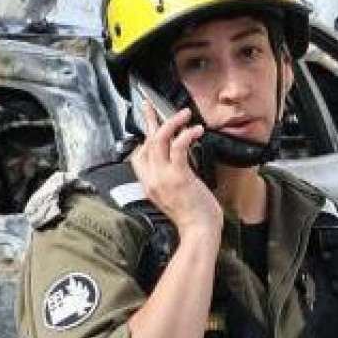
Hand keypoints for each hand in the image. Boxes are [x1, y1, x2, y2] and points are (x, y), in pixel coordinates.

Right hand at [129, 103, 223, 241]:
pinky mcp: (179, 177)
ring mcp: (164, 178)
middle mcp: (152, 180)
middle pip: (146, 142)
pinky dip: (186, 134)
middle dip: (150, 120)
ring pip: (159, 140)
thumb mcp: (172, 197)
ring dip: (171, 122)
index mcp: (149, 185)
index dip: (145, 138)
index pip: (138, 156)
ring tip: (184, 113)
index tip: (153, 124)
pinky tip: (195, 129)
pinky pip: (178, 147)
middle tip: (153, 105)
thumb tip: (175, 161)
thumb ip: (168, 179)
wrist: (199, 232)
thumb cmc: (192, 217)